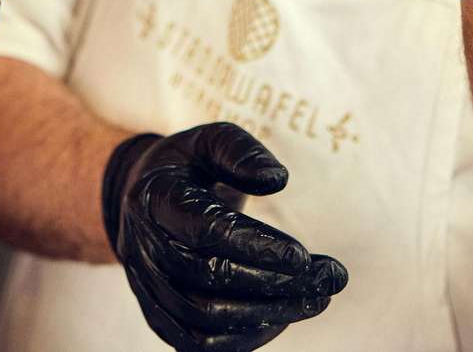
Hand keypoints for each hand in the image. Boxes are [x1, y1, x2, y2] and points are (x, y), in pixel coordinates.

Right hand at [102, 123, 346, 351]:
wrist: (142, 200)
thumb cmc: (188, 166)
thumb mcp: (210, 140)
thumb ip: (241, 151)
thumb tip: (277, 179)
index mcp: (154, 199)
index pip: (205, 231)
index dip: (256, 246)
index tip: (305, 256)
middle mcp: (143, 246)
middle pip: (210, 278)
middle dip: (276, 282)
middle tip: (330, 278)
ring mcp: (147, 286)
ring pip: (205, 318)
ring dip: (267, 314)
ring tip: (316, 298)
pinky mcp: (158, 314)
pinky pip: (197, 343)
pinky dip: (244, 338)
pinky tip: (282, 316)